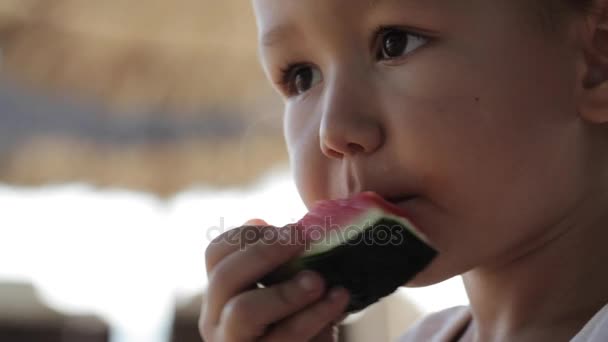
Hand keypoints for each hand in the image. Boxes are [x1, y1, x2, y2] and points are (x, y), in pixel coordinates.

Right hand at [199, 219, 349, 341]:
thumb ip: (280, 262)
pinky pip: (286, 337)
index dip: (248, 234)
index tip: (287, 228)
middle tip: (302, 239)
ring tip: (319, 280)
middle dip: (264, 253)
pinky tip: (339, 298)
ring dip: (286, 291)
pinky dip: (316, 315)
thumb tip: (279, 226)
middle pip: (224, 278)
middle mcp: (218, 320)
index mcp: (221, 294)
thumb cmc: (302, 322)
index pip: (216, 254)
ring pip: (244, 311)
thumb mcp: (288, 288)